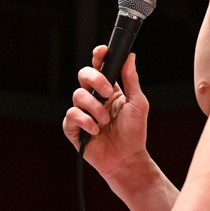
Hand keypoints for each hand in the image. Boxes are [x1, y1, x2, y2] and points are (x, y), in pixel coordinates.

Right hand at [62, 46, 149, 177]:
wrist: (127, 159)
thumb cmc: (134, 133)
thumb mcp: (138, 103)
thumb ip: (131, 79)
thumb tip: (130, 56)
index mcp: (109, 90)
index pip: (99, 67)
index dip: (98, 57)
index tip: (102, 51)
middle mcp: (94, 98)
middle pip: (83, 75)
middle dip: (94, 79)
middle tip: (108, 93)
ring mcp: (82, 112)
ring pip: (77, 95)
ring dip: (95, 108)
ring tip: (105, 122)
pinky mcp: (73, 128)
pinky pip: (71, 115)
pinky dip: (85, 121)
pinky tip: (95, 130)